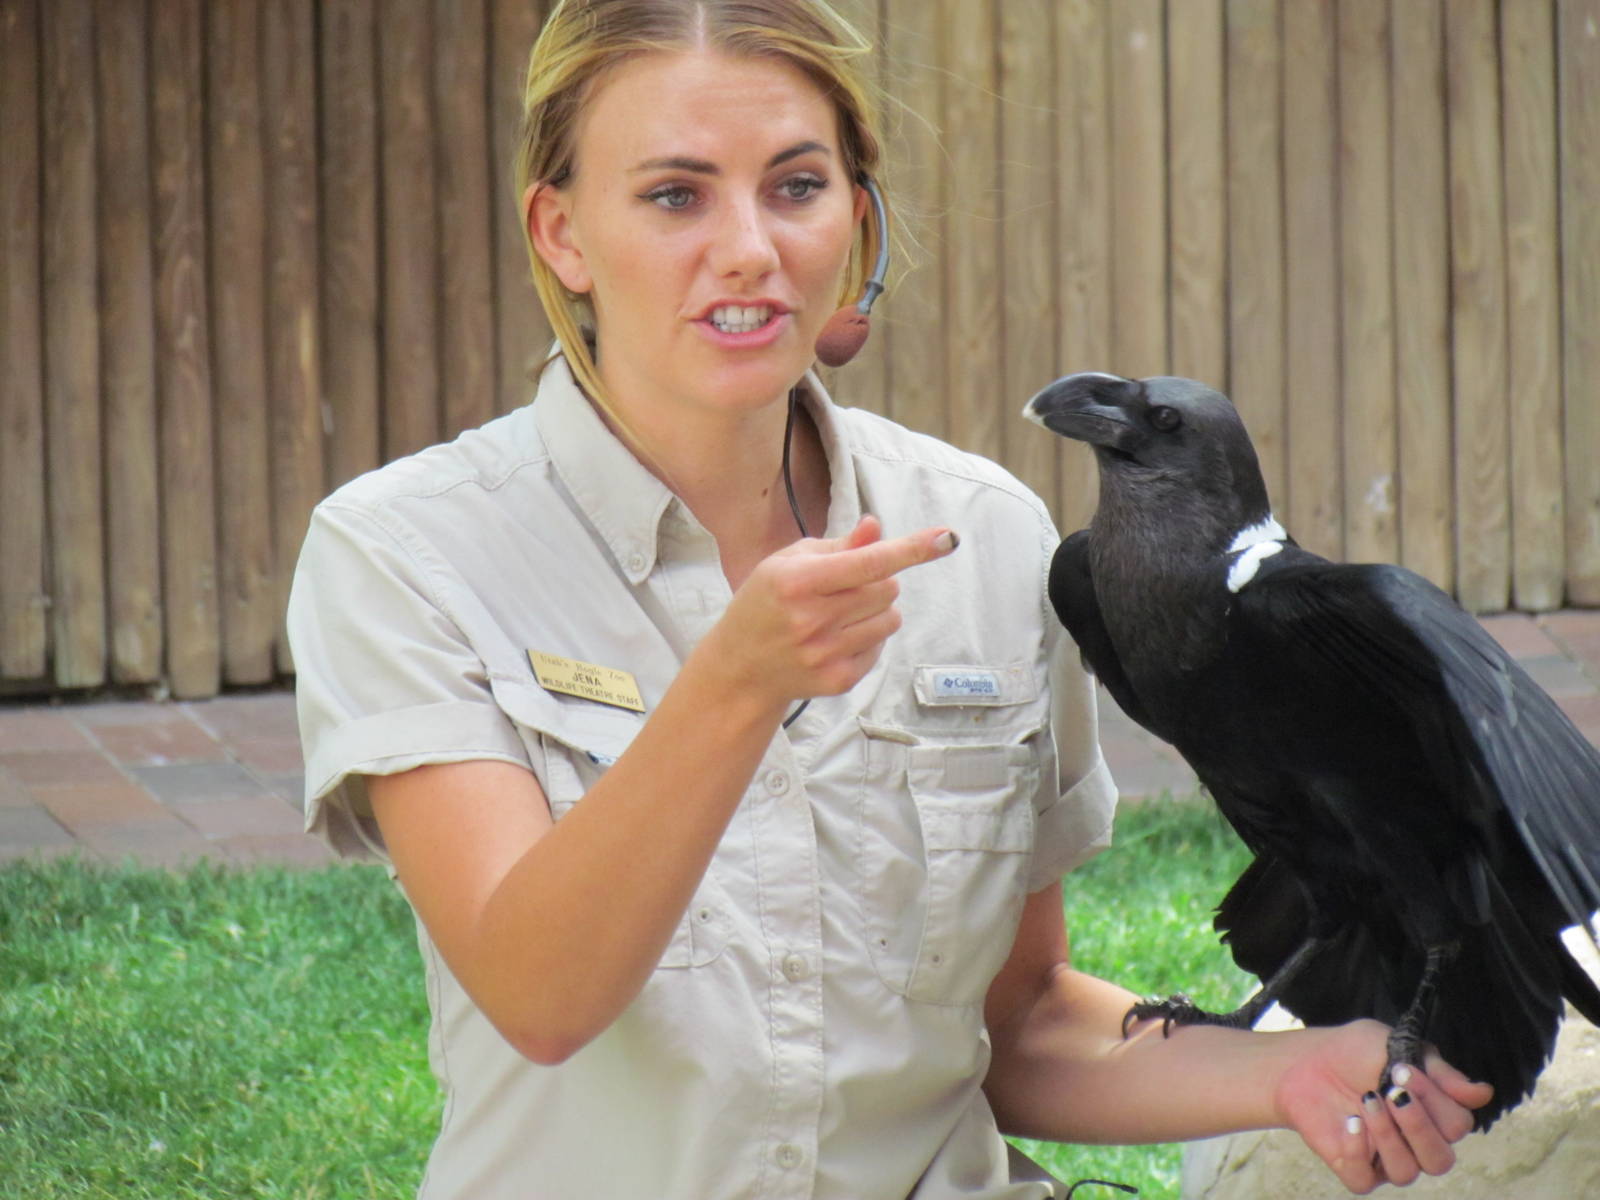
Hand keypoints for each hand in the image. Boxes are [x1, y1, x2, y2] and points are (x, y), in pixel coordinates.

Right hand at [703, 514, 957, 706]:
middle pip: (887, 588)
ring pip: (891, 618)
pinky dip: (868, 637)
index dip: (911, 549)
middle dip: (877, 581)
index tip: (947, 538)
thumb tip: (876, 528)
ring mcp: (827, 654)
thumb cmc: (765, 605)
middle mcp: (812, 620)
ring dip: (877, 610)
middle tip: (846, 587)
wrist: (740, 669)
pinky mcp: (839, 680)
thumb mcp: (788, 564)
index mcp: (797, 582)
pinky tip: (836, 638)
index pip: (869, 562)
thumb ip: (837, 547)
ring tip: (841, 614)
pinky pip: (880, 647)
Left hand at [1274, 1019, 1492, 1193]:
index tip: (1403, 1069)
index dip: (1435, 1100)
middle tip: (1392, 1091)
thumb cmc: (1354, 1052)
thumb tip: (1483, 1093)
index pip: (1458, 1126)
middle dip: (1418, 1125)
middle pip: (1440, 1160)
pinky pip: (1365, 1181)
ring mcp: (1384, 1159)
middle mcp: (1415, 1144)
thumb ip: (1438, 1072)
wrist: (1303, 1061)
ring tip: (1366, 1100)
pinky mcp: (1353, 1168)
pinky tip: (1350, 1123)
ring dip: (1388, 1136)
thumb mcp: (1395, 1047)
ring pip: (1407, 1173)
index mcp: (1433, 1115)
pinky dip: (1358, 1153)